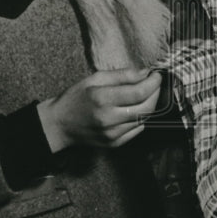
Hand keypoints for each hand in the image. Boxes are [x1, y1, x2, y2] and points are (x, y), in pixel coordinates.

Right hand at [37, 68, 162, 151]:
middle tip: (155, 84)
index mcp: (102, 99)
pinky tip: (137, 108)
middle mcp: (109, 119)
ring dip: (150, 105)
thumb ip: (122, 75)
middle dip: (156, 93)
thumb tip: (145, 73)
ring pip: (144, 119)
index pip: (139, 92)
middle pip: (146, 107)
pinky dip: (142, 117)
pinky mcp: (114, 144)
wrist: (59, 125)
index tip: (157, 75)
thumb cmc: (76, 98)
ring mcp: (112, 134)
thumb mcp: (95, 78)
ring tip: (146, 93)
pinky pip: (137, 130)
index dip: (154, 82)